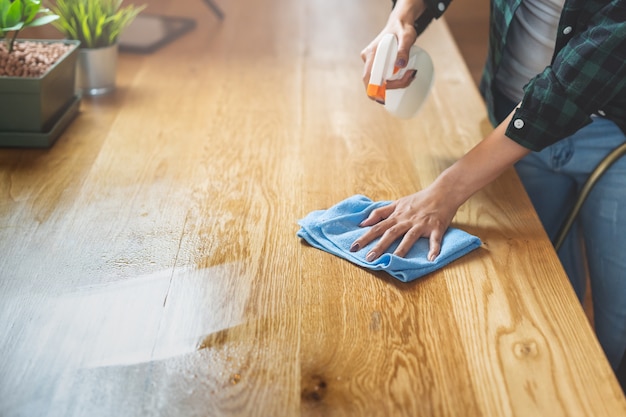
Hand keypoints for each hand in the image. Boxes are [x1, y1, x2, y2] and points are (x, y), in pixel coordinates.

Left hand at [349, 109, 531, 262]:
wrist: (442, 192)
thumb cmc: (419, 199)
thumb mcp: (397, 203)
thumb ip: (380, 213)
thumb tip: (363, 223)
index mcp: (397, 216)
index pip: (377, 227)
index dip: (364, 237)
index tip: (353, 247)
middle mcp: (407, 220)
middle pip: (390, 233)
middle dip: (378, 246)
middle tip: (368, 258)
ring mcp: (421, 224)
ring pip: (409, 237)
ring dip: (401, 250)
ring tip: (393, 262)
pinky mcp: (436, 227)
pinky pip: (435, 239)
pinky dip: (434, 248)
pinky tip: (431, 258)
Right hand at [360, 1, 424, 95]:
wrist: (399, 24)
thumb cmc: (402, 29)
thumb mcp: (407, 37)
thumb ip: (404, 49)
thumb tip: (400, 64)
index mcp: (372, 53)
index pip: (368, 76)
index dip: (372, 89)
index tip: (381, 99)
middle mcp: (368, 59)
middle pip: (376, 81)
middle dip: (393, 85)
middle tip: (410, 76)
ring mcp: (372, 62)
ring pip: (380, 81)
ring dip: (395, 83)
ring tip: (410, 74)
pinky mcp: (377, 64)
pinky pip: (383, 78)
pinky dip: (394, 80)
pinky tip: (404, 75)